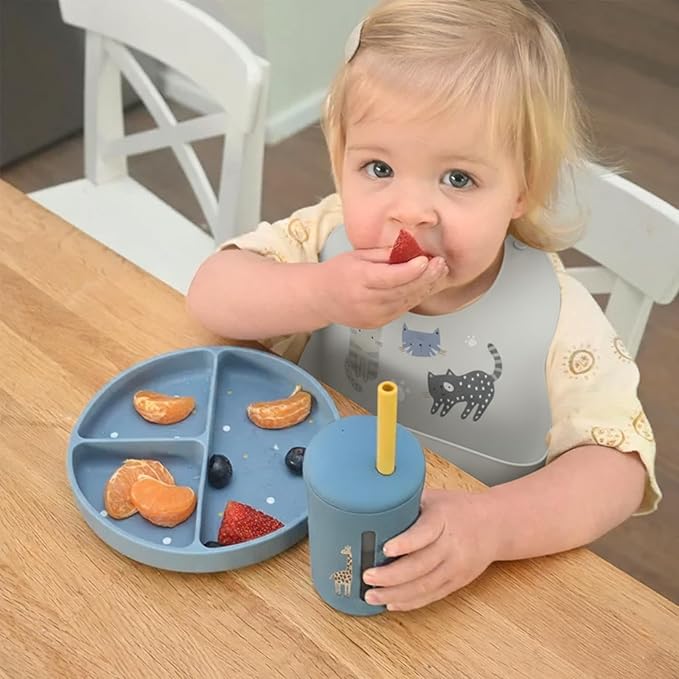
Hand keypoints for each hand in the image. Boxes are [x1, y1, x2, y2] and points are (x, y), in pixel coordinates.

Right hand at [315, 248, 448, 327]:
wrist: (320, 298)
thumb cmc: (337, 273)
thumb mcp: (358, 255)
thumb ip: (385, 254)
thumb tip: (410, 248)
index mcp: (359, 279)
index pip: (390, 277)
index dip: (411, 270)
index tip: (426, 260)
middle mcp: (366, 300)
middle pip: (403, 290)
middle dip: (426, 278)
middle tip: (441, 265)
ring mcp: (372, 315)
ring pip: (406, 302)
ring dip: (425, 288)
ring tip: (438, 274)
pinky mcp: (378, 323)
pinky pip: (402, 309)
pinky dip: (415, 297)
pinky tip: (424, 287)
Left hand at [362, 489, 495, 610]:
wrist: (495, 525)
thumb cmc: (459, 508)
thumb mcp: (435, 497)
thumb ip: (408, 502)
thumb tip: (373, 503)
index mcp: (444, 519)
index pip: (425, 533)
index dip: (405, 543)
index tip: (385, 548)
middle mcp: (451, 545)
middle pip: (421, 565)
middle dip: (392, 575)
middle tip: (368, 577)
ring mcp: (456, 566)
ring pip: (425, 585)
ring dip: (396, 594)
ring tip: (372, 595)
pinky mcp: (457, 581)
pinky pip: (432, 595)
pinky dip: (410, 602)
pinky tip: (391, 603)